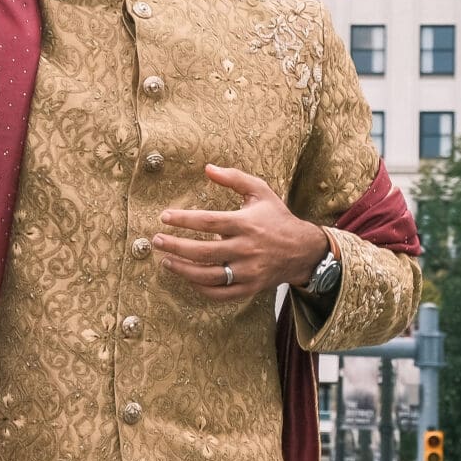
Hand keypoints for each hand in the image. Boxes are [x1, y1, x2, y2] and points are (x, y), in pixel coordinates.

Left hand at [151, 165, 330, 303]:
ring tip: (166, 261)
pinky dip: (201, 288)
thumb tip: (208, 168)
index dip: (183, 219)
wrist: (303, 250)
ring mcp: (247, 271)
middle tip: (157, 241)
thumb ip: (234, 178)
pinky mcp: (249, 288)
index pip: (208, 221)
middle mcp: (246, 248)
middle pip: (203, 251)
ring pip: (208, 275)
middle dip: (175, 246)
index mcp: (246, 223)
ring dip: (183, 270)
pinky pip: (220, 293)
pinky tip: (188, 278)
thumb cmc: (277, 218)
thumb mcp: (260, 191)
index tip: (164, 217)